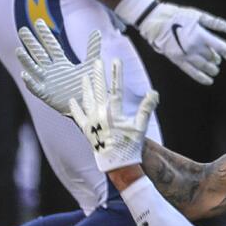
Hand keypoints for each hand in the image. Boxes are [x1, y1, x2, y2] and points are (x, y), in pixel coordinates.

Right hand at [17, 22, 100, 113]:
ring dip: (26, 61)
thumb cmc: (86, 85)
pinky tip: (24, 75)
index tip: (38, 22)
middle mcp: (51, 70)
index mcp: (60, 62)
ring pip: (34, 69)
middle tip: (22, 30)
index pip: (51, 45)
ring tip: (18, 50)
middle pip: (39, 54)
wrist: (87, 104)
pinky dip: (30, 82)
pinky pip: (35, 87)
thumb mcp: (90, 65)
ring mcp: (47, 82)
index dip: (45, 34)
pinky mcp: (46, 94)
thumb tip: (96, 31)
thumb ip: (92, 49)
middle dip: (31, 42)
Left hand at [69, 56, 158, 172]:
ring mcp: (91, 122)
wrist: (118, 164)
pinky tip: (72, 100)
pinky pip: (78, 117)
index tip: (115, 60)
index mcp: (114, 113)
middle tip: (97, 61)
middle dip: (98, 74)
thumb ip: (146, 108)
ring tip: (84, 76)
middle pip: (98, 90)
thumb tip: (153, 92)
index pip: (116, 88)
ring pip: (86, 100)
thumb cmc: (131, 145)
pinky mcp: (86, 130)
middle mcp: (100, 115)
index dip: (116, 73)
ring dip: (86, 87)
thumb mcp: (140, 126)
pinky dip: (75, 108)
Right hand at [135, 0, 225, 84]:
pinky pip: (192, 72)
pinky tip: (208, 80)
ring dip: (212, 68)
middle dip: (217, 59)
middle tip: (217, 58)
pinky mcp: (177, 60)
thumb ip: (214, 23)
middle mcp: (194, 47)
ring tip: (214, 68)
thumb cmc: (177, 16)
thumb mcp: (197, 15)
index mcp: (200, 35)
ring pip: (204, 67)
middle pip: (212, 58)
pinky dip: (201, 77)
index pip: (220, 47)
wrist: (154, 21)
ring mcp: (185, 55)